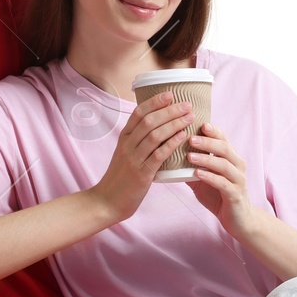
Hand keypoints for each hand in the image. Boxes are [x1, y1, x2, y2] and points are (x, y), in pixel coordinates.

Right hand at [89, 90, 199, 223]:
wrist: (107, 201)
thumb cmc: (120, 179)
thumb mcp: (125, 155)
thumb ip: (138, 142)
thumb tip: (159, 129)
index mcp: (123, 138)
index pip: (138, 113)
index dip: (154, 102)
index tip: (170, 94)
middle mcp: (127, 145)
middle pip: (149, 121)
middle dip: (169, 110)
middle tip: (187, 104)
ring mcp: (133, 158)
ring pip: (155, 134)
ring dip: (174, 123)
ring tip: (189, 117)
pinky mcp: (141, 173)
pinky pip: (158, 154)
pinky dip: (172, 143)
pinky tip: (183, 136)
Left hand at [185, 121, 259, 239]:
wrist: (238, 220)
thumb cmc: (219, 196)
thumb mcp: (202, 180)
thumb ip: (189, 168)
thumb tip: (167, 156)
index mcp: (230, 158)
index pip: (222, 138)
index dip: (212, 130)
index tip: (198, 122)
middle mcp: (237, 166)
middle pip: (224, 148)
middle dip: (207, 141)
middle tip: (189, 137)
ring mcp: (238, 180)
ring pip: (224, 164)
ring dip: (206, 158)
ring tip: (189, 155)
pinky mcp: (235, 194)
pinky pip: (223, 183)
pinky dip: (210, 177)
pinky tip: (197, 174)